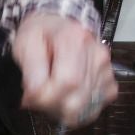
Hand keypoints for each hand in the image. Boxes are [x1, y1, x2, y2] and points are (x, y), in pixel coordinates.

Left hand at [12, 11, 115, 127]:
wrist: (57, 25)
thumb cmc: (40, 34)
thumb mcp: (25, 44)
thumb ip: (29, 70)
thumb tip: (34, 95)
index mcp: (75, 40)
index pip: (68, 82)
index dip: (47, 97)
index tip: (30, 97)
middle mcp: (97, 54)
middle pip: (78, 99)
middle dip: (52, 107)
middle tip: (37, 98)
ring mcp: (106, 69)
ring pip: (85, 108)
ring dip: (62, 109)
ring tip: (50, 94)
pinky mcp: (110, 82)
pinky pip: (93, 107)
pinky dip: (76, 108)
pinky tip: (64, 96)